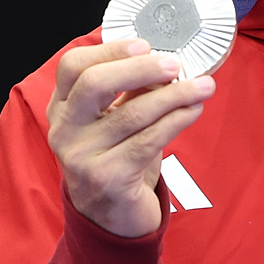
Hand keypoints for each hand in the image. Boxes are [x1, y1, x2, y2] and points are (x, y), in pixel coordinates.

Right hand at [48, 39, 215, 237]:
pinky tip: (193, 110)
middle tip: (175, 65)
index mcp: (61, 108)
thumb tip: (167, 60)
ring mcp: (82, 156)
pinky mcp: (108, 178)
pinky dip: (176, 120)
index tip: (145, 45)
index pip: (72, 66)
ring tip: (202, 87)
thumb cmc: (117, 160)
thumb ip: (131, 91)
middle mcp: (64, 131)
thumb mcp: (115, 122)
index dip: (109, 50)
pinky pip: (148, 140)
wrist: (111, 219)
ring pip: (131, 113)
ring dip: (173, 95)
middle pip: (94, 83)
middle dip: (140, 68)